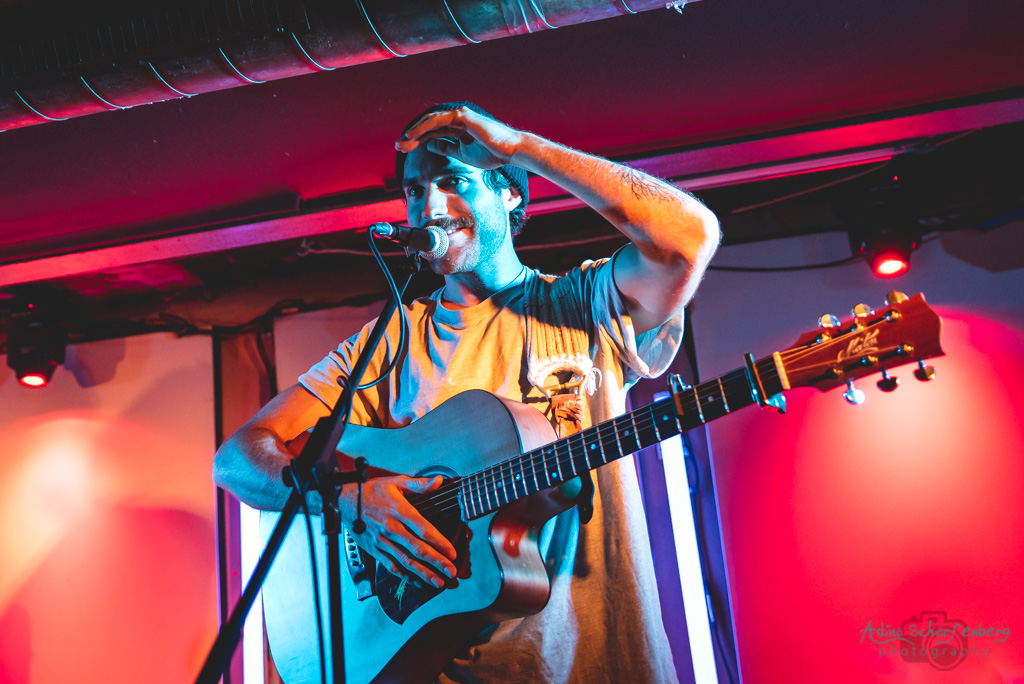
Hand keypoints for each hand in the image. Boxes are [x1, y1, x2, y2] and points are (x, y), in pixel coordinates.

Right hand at [341, 475, 457, 587]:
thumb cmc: (372, 490)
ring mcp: (382, 541)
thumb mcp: (396, 481)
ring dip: (423, 573)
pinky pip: (391, 566)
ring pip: (405, 561)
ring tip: (438, 582)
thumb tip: (439, 481)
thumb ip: (419, 485)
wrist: (344, 500)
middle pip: (417, 548)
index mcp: (399, 510)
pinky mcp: (374, 550)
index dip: (439, 542)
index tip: (452, 552)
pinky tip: (417, 582)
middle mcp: (391, 528)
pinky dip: (404, 576)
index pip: (423, 529)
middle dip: (436, 562)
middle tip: (451, 572)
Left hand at [395, 106, 523, 169]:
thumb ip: (447, 147)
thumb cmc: (492, 153)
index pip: (433, 132)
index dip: (417, 140)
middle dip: (412, 136)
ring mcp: (459, 115)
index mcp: (458, 127)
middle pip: (429, 126)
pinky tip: (412, 136)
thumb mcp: (463, 153)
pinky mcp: (461, 116)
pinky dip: (423, 128)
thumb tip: (431, 145)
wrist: (509, 151)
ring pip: (430, 122)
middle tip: (398, 147)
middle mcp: (457, 118)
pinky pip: (437, 121)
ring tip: (401, 143)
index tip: (405, 150)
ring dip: (414, 132)